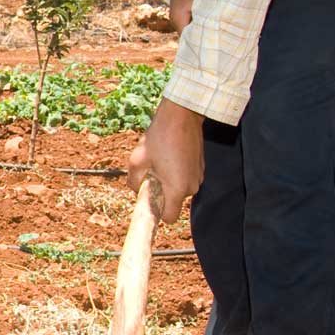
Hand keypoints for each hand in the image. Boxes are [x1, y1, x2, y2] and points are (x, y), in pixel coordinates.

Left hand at [126, 100, 204, 223]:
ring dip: (168, 181)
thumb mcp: (137, 162)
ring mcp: (199, 176)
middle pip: (173, 202)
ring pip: (180, 189)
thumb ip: (133, 183)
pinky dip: (177, 173)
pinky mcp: (201, 167)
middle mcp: (192, 187)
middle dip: (161, 193)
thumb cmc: (159, 139)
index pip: (169, 218)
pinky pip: (186, 178)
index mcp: (177, 190)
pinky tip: (170, 155)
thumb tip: (136, 190)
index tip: (148, 199)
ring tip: (160, 161)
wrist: (182, 116)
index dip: (157, 212)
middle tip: (151, 173)